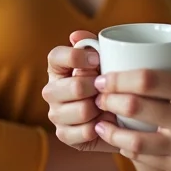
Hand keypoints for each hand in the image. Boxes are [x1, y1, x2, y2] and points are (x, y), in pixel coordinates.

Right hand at [42, 30, 118, 153]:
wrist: (119, 115)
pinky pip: (85, 131)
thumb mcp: (105, 61)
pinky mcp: (64, 135)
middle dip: (97, 87)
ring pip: (81, 110)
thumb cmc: (108, 81)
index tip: (97, 60)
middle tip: (108, 87)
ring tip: (109, 104)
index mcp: (58, 67)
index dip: (76, 57)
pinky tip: (106, 121)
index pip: (55, 56)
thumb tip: (76, 35)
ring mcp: (56, 114)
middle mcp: (51, 90)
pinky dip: (102, 126)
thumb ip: (93, 45)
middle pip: (73, 86)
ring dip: (101, 108)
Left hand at [93, 47, 170, 170]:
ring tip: (98, 119)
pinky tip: (115, 139)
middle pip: (135, 106)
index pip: (150, 80)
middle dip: (108, 98)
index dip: (121, 77)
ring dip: (110, 128)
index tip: (106, 74)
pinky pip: (144, 158)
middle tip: (98, 92)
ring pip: (133, 139)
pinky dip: (125, 147)